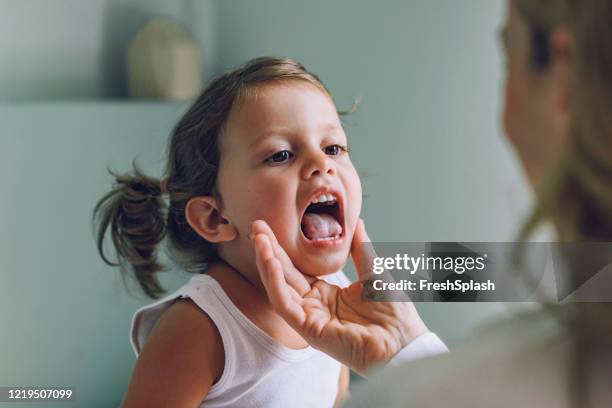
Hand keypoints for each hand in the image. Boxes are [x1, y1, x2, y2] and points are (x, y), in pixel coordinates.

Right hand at [250, 218, 428, 375]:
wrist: (404, 342)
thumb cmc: (394, 314)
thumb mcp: (374, 271)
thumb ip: (361, 248)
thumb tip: (356, 221)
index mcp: (327, 294)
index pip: (297, 269)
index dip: (284, 248)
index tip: (273, 227)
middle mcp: (314, 306)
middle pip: (284, 275)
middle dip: (269, 250)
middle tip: (257, 226)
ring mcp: (310, 318)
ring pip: (279, 288)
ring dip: (267, 263)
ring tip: (259, 239)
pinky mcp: (309, 329)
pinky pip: (285, 304)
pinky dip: (275, 283)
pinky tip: (271, 261)